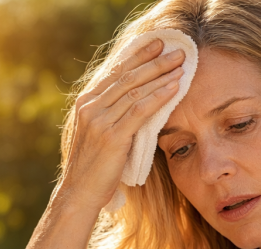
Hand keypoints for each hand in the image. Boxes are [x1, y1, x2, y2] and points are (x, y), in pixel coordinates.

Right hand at [56, 39, 184, 211]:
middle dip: (154, 61)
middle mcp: (90, 107)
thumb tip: (135, 97)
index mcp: (85, 103)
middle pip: (127, 76)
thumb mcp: (98, 133)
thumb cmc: (94, 166)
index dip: (138, 56)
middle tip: (177, 50)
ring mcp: (99, 121)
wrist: (79, 192)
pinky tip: (174, 88)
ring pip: (135, 90)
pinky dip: (159, 96)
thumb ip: (110, 114)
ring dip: (161, 75)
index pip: (115, 72)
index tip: (157, 44)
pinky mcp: (111, 136)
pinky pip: (139, 110)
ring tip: (181, 65)